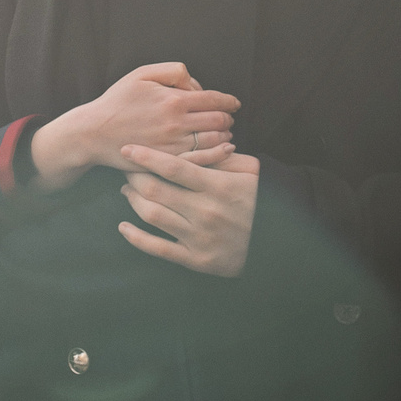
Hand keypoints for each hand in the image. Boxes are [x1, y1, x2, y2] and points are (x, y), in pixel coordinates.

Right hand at [30, 63, 240, 188]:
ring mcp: (173, 144)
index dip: (229, 101)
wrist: (94, 132)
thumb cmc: (117, 101)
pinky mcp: (168, 161)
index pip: (214, 99)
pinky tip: (221, 150)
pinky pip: (200, 159)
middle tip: (228, 118)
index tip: (234, 104)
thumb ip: (173, 71)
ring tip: (224, 133)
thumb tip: (195, 84)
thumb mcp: (141, 74)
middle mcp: (177, 123)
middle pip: (218, 120)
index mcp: (174, 99)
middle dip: (227, 118)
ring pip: (213, 140)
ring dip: (224, 136)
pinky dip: (216, 154)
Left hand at [117, 145, 259, 276]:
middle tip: (127, 169)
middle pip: (155, 190)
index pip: (173, 167)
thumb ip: (219, 156)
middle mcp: (205, 212)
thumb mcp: (249, 172)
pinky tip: (124, 227)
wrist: (277, 245)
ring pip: (152, 215)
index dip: (146, 156)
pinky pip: (157, 249)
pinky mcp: (196, 260)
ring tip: (128, 190)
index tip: (127, 148)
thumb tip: (192, 140)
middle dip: (134, 176)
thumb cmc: (260, 200)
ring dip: (133, 200)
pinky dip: (136, 238)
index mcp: (218, 187)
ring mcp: (199, 238)